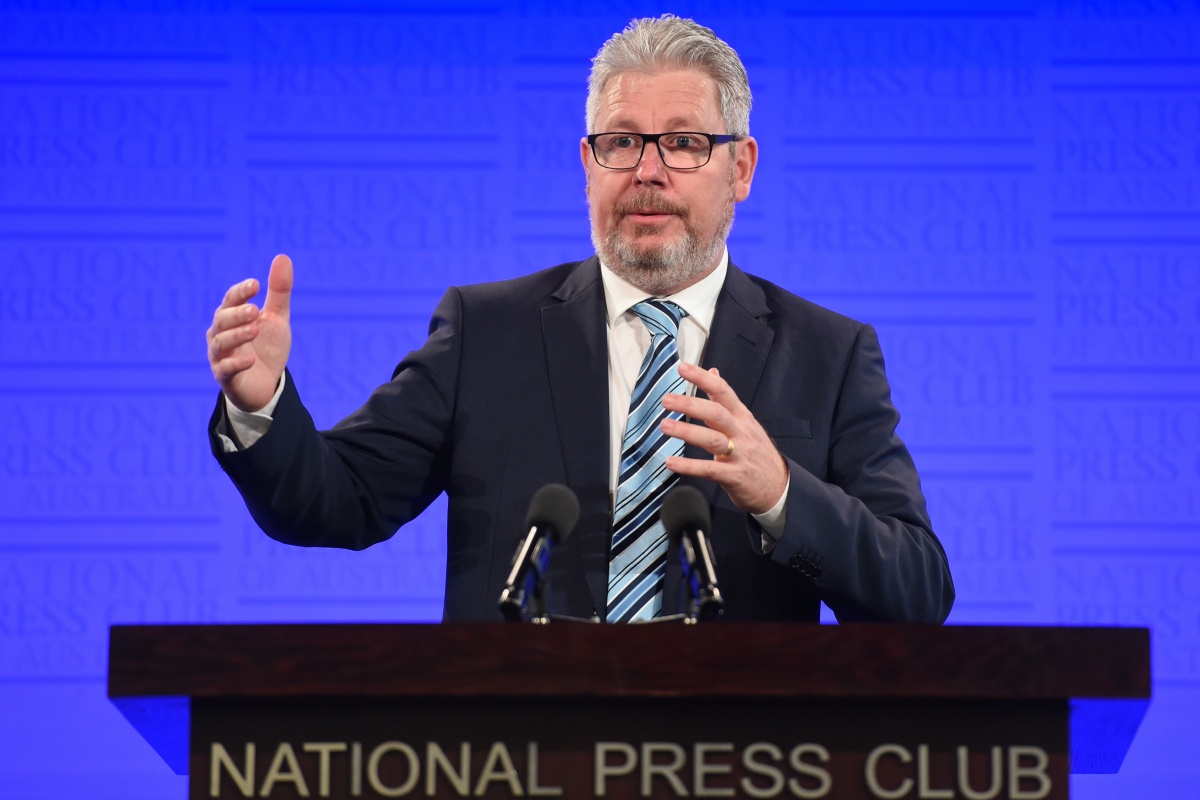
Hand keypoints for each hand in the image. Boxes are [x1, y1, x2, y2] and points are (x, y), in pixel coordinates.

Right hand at [206, 253, 292, 411]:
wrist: (266, 384)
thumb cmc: (266, 347)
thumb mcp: (276, 318)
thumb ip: (279, 291)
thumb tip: (283, 257)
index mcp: (231, 317)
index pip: (230, 300)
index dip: (240, 292)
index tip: (256, 284)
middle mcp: (220, 334)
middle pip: (222, 320)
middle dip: (237, 314)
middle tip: (255, 310)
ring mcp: (220, 356)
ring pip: (221, 343)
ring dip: (237, 335)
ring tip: (254, 329)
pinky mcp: (226, 377)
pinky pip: (226, 369)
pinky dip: (236, 364)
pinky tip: (250, 360)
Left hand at [660, 361, 788, 514]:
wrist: (778, 487)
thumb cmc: (756, 452)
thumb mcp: (745, 422)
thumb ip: (725, 400)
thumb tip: (712, 372)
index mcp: (742, 417)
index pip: (722, 391)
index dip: (702, 378)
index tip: (682, 368)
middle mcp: (741, 432)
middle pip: (716, 413)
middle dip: (690, 404)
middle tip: (666, 400)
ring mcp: (739, 454)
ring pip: (712, 439)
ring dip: (686, 432)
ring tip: (664, 426)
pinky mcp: (734, 476)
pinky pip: (709, 469)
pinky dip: (689, 466)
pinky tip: (670, 462)